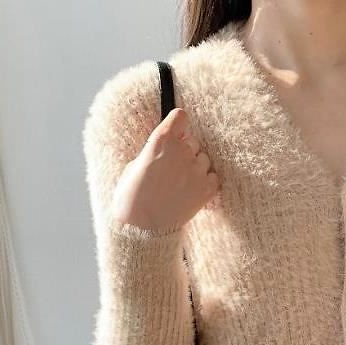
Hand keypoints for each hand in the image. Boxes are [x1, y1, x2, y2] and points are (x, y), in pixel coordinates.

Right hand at [111, 106, 219, 232]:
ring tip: (179, 183)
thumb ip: (156, 150)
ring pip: (203, 159)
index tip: (176, 132)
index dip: (178, 125)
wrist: (143, 228)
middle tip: (172, 169)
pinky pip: (213, 177)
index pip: (181, 116)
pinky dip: (205, 182)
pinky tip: (190, 192)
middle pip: (193, 140)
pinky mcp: (207, 188)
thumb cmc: (132, 197)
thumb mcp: (136, 164)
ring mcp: (196, 170)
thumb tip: (168, 146)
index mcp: (160, 140)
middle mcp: (181, 151)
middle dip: (185, 150)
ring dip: (195, 167)